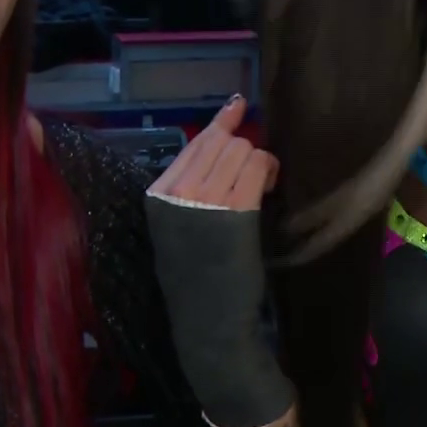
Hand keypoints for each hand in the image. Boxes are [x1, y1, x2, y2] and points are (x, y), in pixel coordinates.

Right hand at [144, 95, 294, 426]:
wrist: (208, 321)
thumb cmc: (200, 276)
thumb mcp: (182, 226)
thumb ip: (194, 186)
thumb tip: (224, 139)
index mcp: (158, 194)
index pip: (194, 144)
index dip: (220, 124)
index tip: (237, 106)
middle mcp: (176, 193)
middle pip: (221, 143)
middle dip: (244, 149)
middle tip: (255, 174)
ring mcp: (203, 200)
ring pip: (240, 151)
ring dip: (259, 161)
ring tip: (261, 185)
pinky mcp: (232, 210)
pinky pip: (255, 169)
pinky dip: (267, 171)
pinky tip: (267, 187)